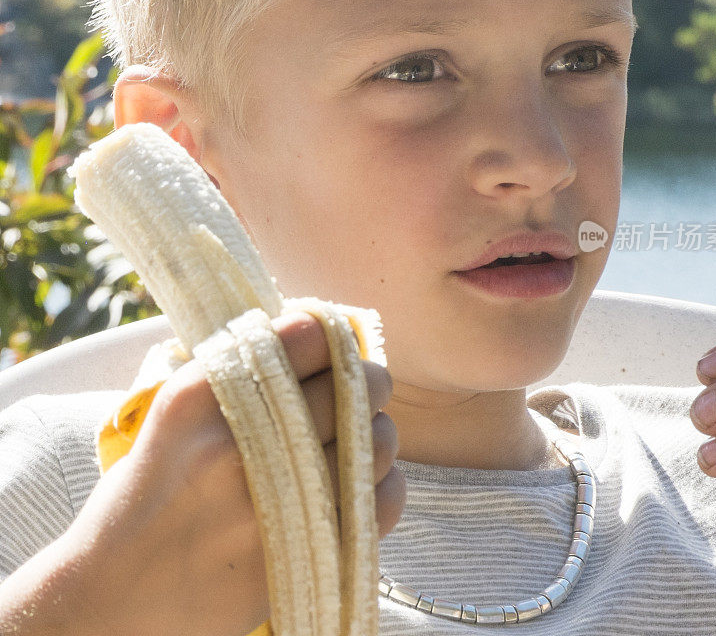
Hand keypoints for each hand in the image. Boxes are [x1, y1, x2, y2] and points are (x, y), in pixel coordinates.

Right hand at [39, 310, 404, 635]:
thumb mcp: (177, 413)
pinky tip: (361, 485)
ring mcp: (279, 501)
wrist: (117, 592)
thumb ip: (244, 370)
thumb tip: (323, 335)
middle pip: (356, 385)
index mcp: (207, 393)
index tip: (336, 350)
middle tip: (363, 391)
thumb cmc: (154, 490)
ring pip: (379, 441)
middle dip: (369, 383)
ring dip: (378, 434)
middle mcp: (245, 441)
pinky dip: (385, 485)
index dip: (334, 337)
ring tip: (357, 441)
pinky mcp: (304, 553)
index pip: (309, 334)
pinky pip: (384, 501)